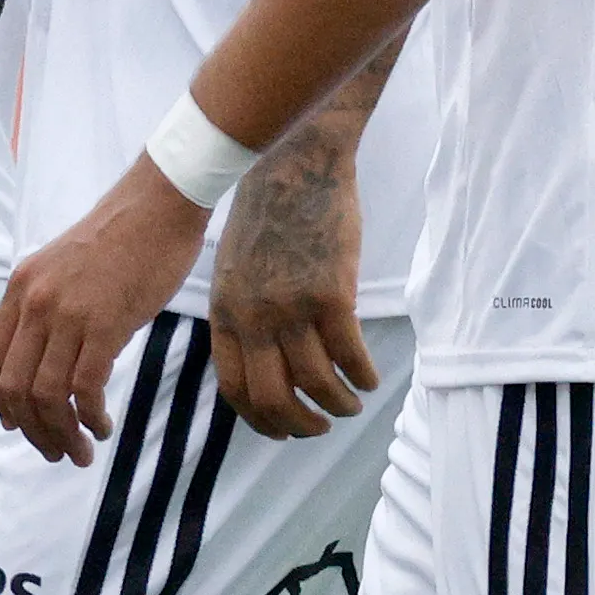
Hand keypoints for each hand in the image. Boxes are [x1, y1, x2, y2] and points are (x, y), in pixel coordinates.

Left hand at [0, 162, 210, 462]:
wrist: (158, 205)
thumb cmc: (121, 237)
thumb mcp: (63, 267)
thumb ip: (48, 307)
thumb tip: (50, 361)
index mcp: (21, 287)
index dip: (1, 400)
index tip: (18, 425)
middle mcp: (35, 301)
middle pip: (15, 386)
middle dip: (32, 431)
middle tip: (56, 452)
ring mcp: (67, 313)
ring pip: (47, 395)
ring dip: (61, 434)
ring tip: (81, 451)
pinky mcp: (104, 323)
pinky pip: (84, 387)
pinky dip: (90, 417)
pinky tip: (103, 426)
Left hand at [207, 127, 375, 440]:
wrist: (296, 164)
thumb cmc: (269, 212)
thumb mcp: (235, 267)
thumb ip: (244, 312)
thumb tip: (264, 361)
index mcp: (225, 312)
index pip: (235, 388)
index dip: (261, 420)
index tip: (282, 430)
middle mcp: (253, 317)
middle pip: (274, 399)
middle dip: (301, 426)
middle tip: (322, 428)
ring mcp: (291, 307)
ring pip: (316, 384)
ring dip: (338, 405)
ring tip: (352, 403)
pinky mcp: (331, 294)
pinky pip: (349, 355)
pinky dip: (361, 376)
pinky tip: (368, 378)